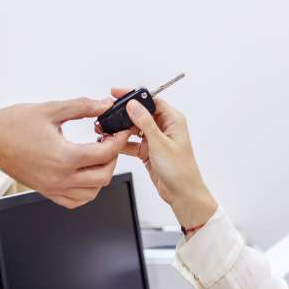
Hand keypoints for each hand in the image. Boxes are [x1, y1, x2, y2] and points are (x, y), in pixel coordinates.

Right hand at [0, 97, 133, 208]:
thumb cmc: (12, 125)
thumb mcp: (52, 109)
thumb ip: (83, 107)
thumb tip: (104, 105)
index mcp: (64, 158)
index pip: (104, 154)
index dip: (117, 140)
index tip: (120, 130)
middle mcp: (59, 178)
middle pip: (103, 177)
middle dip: (112, 157)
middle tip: (110, 141)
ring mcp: (52, 188)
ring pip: (92, 193)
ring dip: (101, 175)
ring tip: (97, 155)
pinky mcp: (45, 191)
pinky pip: (74, 201)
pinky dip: (86, 190)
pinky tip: (84, 173)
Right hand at [106, 87, 217, 228]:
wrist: (182, 194)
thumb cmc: (181, 170)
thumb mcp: (160, 143)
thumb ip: (145, 122)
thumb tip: (133, 104)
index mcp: (173, 120)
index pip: (151, 100)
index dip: (133, 95)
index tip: (117, 94)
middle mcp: (164, 127)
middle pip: (140, 113)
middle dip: (124, 113)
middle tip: (108, 113)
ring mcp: (155, 139)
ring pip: (134, 128)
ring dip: (121, 129)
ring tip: (106, 129)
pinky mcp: (148, 151)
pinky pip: (131, 142)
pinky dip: (122, 143)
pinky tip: (112, 143)